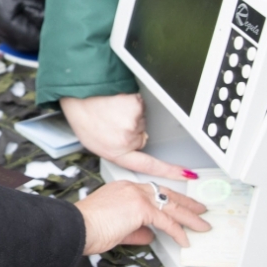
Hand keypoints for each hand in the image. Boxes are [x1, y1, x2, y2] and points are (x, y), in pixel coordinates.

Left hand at [60, 93, 197, 179]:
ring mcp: (133, 123)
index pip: (149, 166)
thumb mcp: (96, 142)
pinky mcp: (137, 106)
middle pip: (142, 138)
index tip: (186, 174)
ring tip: (112, 110)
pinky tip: (117, 102)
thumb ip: (118, 149)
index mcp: (116, 152)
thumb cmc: (84, 115)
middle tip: (112, 121)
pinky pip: (141, 106)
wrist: (79, 92)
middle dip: (131, 130)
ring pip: (141, 121)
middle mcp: (127, 140)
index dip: (170, 171)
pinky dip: (132, 103)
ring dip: (130, 115)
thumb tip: (134, 145)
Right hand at [76, 181, 209, 254]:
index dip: (168, 198)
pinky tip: (184, 240)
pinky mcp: (141, 208)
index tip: (178, 203)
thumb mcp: (117, 229)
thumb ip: (135, 231)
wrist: (78, 227)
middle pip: (166, 194)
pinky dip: (178, 232)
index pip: (152, 191)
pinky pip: (166, 221)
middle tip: (199, 209)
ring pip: (171, 206)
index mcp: (123, 188)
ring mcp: (137, 196)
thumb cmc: (88, 228)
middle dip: (185, 203)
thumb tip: (149, 235)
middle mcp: (132, 188)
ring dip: (189, 217)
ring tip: (202, 225)